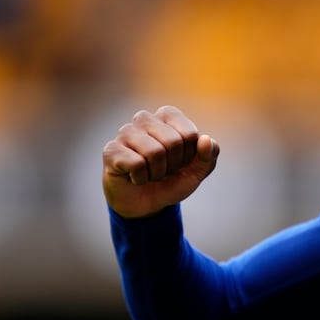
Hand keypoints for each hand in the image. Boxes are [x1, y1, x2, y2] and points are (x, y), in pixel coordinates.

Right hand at [102, 106, 218, 217]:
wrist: (147, 204)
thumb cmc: (172, 180)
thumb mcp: (197, 171)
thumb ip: (208, 156)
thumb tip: (206, 139)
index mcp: (168, 116)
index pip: (190, 134)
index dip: (189, 156)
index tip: (181, 162)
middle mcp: (145, 118)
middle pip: (173, 142)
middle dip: (174, 166)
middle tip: (164, 170)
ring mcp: (125, 132)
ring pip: (154, 152)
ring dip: (158, 173)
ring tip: (150, 173)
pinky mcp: (111, 149)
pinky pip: (137, 164)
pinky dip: (142, 179)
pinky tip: (135, 177)